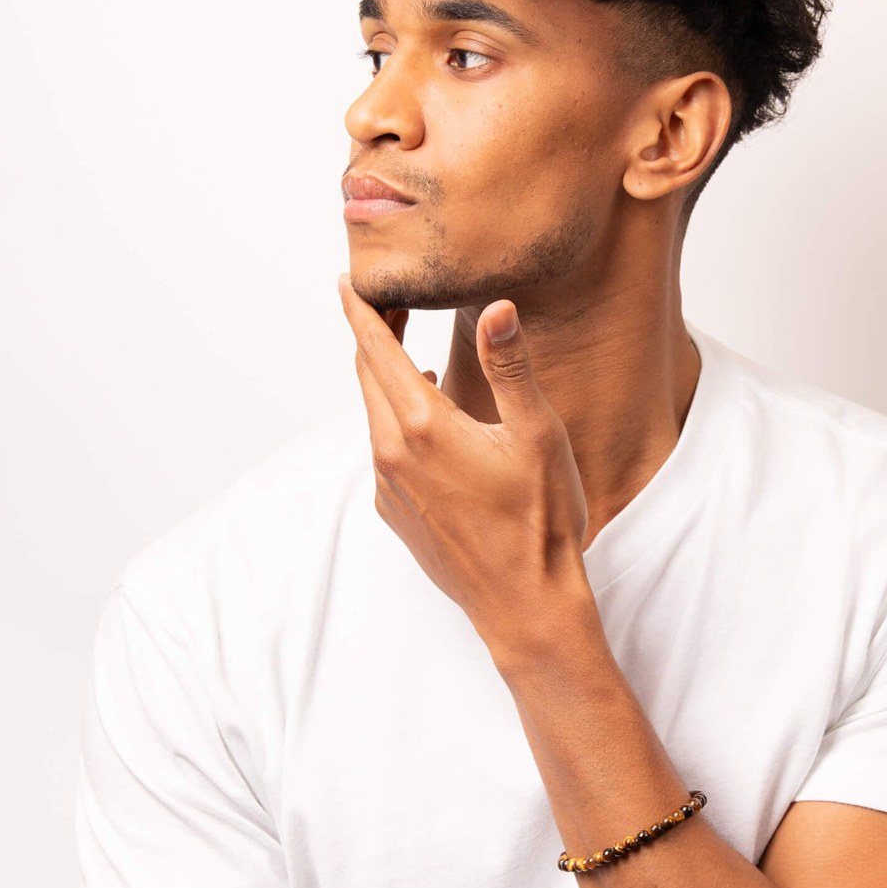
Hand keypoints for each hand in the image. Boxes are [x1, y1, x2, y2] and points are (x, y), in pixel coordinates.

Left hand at [337, 272, 590, 643]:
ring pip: (374, 416)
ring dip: (385, 381)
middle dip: (374, 336)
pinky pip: (383, 452)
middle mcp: (392, 456)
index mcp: (422, 427)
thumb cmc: (539, 521)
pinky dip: (394, 423)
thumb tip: (498, 308)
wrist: (525, 606)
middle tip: (390, 304)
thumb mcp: (535, 435)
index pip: (375, 350)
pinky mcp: (396, 514)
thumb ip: (510, 367)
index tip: (347, 281)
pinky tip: (427, 424)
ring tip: (409, 356)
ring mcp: (388, 489)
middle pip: (368, 378)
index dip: (360, 310)